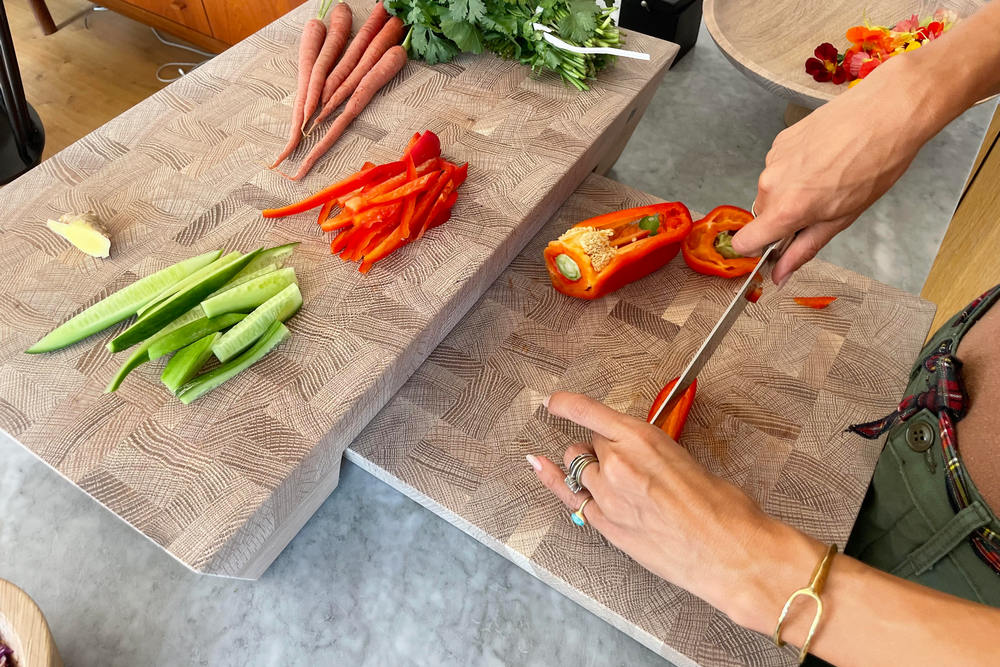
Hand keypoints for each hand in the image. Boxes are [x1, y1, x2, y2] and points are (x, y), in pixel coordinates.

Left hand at [528, 392, 821, 630]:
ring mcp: (608, 497)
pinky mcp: (607, 526)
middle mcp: (617, 463)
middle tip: (622, 461)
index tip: (554, 402)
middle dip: (599, 448)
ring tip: (609, 479)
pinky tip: (542, 469)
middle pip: (588, 444)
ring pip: (577, 469)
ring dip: (588, 469)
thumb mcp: (688, 462)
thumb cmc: (724, 510)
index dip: (566, 404)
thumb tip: (643, 457)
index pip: (588, 412)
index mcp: (642, 438)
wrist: (732, 554)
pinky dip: (558, 484)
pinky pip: (570, 499)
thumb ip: (654, 455)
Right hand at [732, 54, 942, 286]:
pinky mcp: (781, 140)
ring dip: (791, 191)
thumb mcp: (842, 218)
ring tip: (828, 177)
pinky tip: (824, 158)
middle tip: (820, 207)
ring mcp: (773, 158)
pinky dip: (796, 168)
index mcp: (786, 209)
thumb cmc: (874, 165)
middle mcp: (771, 183)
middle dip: (784, 216)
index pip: (743, 242)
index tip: (776, 246)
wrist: (886, 113)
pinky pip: (779, 166)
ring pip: (772, 189)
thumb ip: (804, 249)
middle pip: (762, 214)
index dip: (757, 249)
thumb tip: (780, 274)